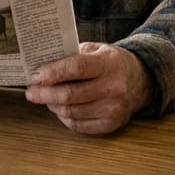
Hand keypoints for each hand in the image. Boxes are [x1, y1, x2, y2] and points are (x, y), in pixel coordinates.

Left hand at [25, 42, 152, 133]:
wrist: (142, 81)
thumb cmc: (113, 63)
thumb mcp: (98, 49)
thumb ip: (73, 54)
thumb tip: (43, 64)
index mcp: (108, 64)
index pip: (75, 69)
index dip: (52, 73)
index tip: (34, 76)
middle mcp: (112, 88)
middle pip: (70, 95)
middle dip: (44, 93)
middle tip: (31, 91)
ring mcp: (113, 109)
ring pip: (71, 112)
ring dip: (52, 105)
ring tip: (44, 97)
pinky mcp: (111, 124)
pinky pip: (79, 125)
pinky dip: (64, 117)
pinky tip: (59, 108)